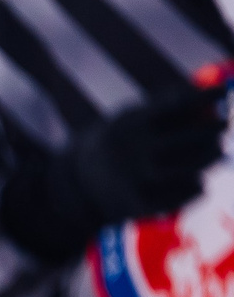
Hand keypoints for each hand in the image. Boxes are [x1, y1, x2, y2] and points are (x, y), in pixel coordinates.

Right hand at [0, 88, 227, 264]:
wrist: (78, 183)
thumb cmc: (118, 144)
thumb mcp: (130, 118)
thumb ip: (164, 106)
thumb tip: (210, 91)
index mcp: (130, 124)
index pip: (178, 105)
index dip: (206, 97)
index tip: (224, 92)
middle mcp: (133, 151)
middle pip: (192, 138)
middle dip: (214, 130)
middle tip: (223, 126)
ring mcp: (136, 179)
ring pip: (192, 168)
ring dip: (210, 158)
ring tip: (217, 153)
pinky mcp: (138, 205)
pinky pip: (181, 196)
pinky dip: (196, 188)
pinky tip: (199, 182)